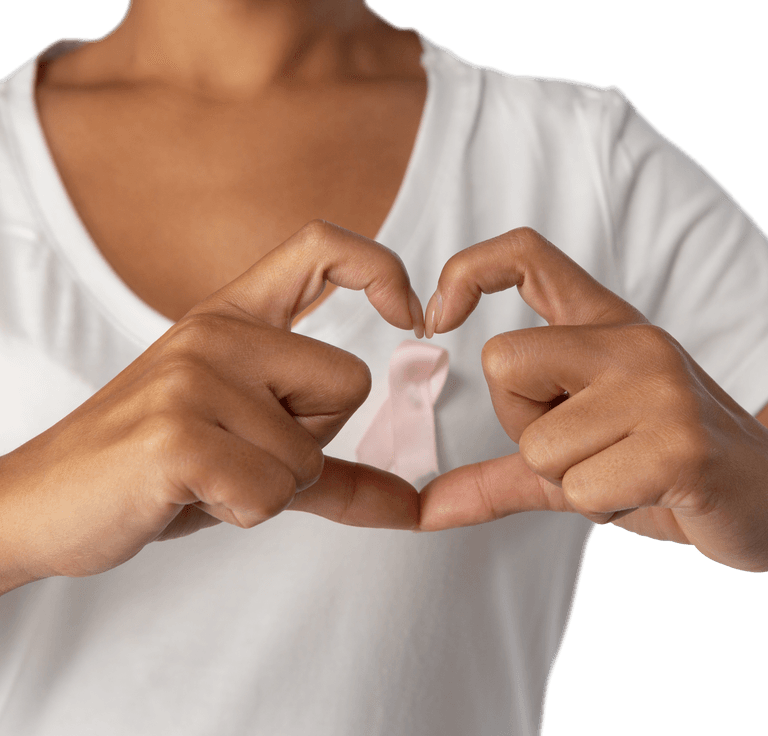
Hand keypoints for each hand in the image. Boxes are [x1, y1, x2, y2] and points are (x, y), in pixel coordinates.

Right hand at [0, 220, 425, 586]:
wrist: (40, 503)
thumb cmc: (150, 469)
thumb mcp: (245, 451)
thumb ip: (334, 470)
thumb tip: (414, 504)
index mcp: (232, 317)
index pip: (321, 247)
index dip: (380, 269)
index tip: (409, 315)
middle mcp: (216, 332)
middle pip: (348, 385)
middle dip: (309, 445)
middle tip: (236, 453)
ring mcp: (194, 377)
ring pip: (311, 454)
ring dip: (270, 489)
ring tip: (205, 475)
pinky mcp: (177, 433)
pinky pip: (272, 493)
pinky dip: (244, 512)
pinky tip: (190, 494)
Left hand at [416, 227, 767, 572]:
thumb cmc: (674, 473)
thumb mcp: (585, 459)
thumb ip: (503, 473)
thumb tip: (420, 508)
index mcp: (611, 326)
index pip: (526, 252)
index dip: (466, 271)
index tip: (437, 320)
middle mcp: (633, 340)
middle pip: (503, 364)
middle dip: (526, 428)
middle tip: (588, 449)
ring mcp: (660, 386)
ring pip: (540, 445)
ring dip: (575, 483)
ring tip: (633, 474)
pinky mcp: (681, 443)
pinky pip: (581, 489)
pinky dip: (605, 508)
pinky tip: (654, 492)